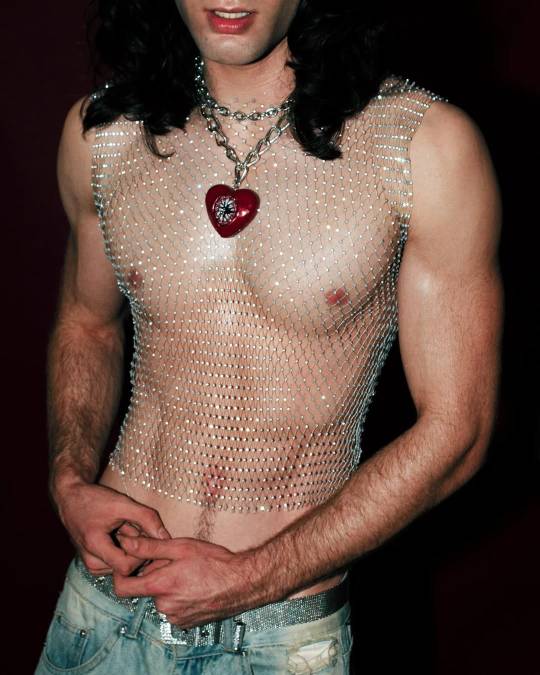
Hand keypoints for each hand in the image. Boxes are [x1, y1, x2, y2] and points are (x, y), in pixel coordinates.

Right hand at [54, 480, 170, 575]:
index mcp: (94, 547)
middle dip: (136, 547)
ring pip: (123, 565)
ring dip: (130, 547)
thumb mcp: (123, 503)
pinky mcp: (95, 563)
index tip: (143, 532)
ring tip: (124, 527)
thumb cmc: (95, 498)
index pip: (127, 567)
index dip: (141, 553)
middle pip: (126, 567)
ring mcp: (92, 565)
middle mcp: (91, 563)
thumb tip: (166, 537)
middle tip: (132, 524)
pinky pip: (117, 562)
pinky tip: (120, 532)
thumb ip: (147, 518)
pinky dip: (123, 549)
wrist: (71, 497)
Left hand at [113, 535, 258, 627]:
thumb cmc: (215, 562)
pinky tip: (195, 584)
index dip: (122, 573)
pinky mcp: (187, 623)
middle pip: (146, 589)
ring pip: (162, 597)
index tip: (131, 562)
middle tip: (174, 561)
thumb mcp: (181, 547)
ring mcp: (176, 617)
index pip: (122, 588)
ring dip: (168, 585)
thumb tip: (127, 543)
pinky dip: (179, 596)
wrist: (243, 583)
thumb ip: (150, 547)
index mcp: (160, 586)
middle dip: (155, 574)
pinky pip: (174, 608)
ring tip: (189, 572)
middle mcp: (164, 606)